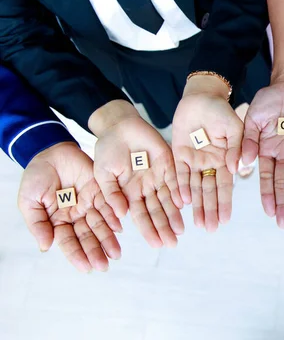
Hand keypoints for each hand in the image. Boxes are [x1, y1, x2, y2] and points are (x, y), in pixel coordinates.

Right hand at [18, 142, 121, 271]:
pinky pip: (108, 205)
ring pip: (100, 225)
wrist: (50, 151)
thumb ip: (38, 224)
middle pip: (87, 236)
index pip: (68, 242)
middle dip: (96, 251)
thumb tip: (45, 247)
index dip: (76, 255)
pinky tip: (119, 228)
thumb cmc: (36, 177)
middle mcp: (76, 216)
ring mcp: (89, 204)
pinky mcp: (99, 191)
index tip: (85, 268)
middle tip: (105, 265)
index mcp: (58, 222)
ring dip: (108, 239)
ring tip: (116, 253)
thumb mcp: (30, 201)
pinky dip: (114, 217)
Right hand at [91, 101, 183, 247]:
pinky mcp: (168, 162)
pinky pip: (175, 178)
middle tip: (172, 243)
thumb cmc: (107, 149)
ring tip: (180, 230)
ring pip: (168, 198)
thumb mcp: (103, 174)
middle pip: (157, 211)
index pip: (141, 215)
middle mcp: (146, 187)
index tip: (155, 244)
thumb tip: (121, 216)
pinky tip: (183, 203)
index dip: (148, 230)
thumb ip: (111, 194)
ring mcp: (158, 175)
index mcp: (130, 193)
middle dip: (164, 227)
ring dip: (174, 214)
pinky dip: (179, 190)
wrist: (118, 125)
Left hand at [172, 75, 241, 231]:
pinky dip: (180, 188)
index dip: (225, 202)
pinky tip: (182, 202)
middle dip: (210, 210)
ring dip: (197, 205)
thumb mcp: (234, 127)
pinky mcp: (178, 154)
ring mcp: (194, 160)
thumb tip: (237, 169)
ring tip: (198, 224)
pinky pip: (178, 174)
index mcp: (226, 159)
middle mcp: (210, 163)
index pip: (225, 185)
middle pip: (209, 191)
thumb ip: (236, 148)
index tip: (225, 219)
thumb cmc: (221, 110)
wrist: (201, 97)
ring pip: (194, 187)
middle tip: (211, 229)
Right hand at [242, 81, 283, 227]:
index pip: (267, 178)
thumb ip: (249, 141)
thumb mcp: (252, 120)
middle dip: (283, 203)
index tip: (269, 212)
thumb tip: (243, 164)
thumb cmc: (266, 102)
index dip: (268, 195)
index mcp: (265, 151)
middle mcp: (281, 154)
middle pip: (283, 183)